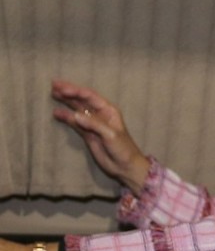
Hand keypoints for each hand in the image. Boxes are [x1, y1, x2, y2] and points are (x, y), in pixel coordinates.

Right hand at [51, 80, 149, 195]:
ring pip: (77, 109)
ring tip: (53, 94)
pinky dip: (66, 117)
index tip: (62, 89)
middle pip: (83, 100)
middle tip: (54, 84)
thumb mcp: (110, 135)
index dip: (76, 91)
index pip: (90, 97)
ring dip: (66, 102)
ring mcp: (93, 124)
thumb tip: (75, 115)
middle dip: (69, 91)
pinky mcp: (88, 134)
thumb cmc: (123, 148)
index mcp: (109, 110)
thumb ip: (94, 124)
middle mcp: (100, 114)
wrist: (125, 165)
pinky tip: (57, 113)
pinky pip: (75, 122)